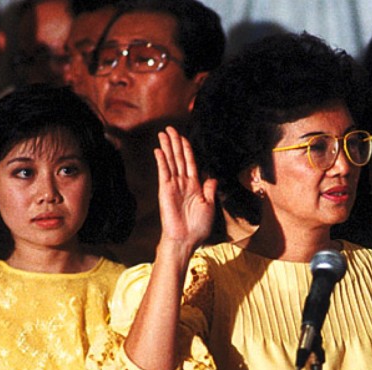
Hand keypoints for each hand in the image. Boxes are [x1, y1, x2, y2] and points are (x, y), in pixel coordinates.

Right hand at [154, 126, 216, 250]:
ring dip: (167, 147)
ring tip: (163, 133)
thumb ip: (209, 190)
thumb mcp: (209, 206)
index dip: (187, 149)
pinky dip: (162, 160)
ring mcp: (173, 186)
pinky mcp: (165, 190)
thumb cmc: (198, 227)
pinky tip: (159, 150)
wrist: (186, 239)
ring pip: (171, 161)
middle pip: (179, 158)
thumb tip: (212, 177)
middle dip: (175, 142)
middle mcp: (183, 183)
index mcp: (195, 186)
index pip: (190, 162)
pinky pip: (164, 172)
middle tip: (170, 129)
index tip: (183, 137)